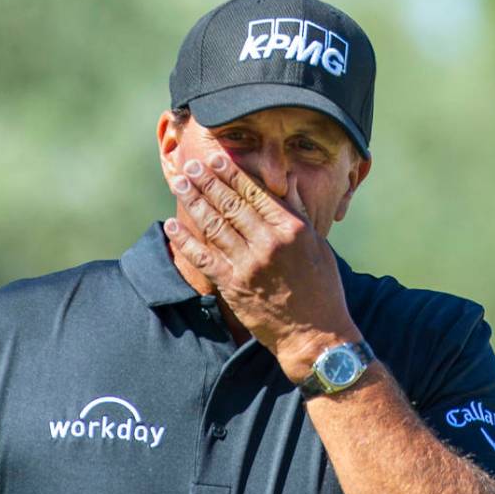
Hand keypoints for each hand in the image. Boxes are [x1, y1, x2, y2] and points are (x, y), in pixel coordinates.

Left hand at [163, 153, 360, 380]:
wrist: (315, 335)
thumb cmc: (322, 289)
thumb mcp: (318, 245)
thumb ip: (299, 213)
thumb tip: (287, 182)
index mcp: (291, 229)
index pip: (256, 193)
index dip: (232, 174)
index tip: (216, 158)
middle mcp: (268, 243)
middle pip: (231, 204)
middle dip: (207, 181)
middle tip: (190, 164)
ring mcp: (249, 265)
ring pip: (214, 225)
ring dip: (193, 202)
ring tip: (179, 183)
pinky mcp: (234, 286)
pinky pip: (204, 258)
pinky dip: (186, 241)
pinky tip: (172, 226)